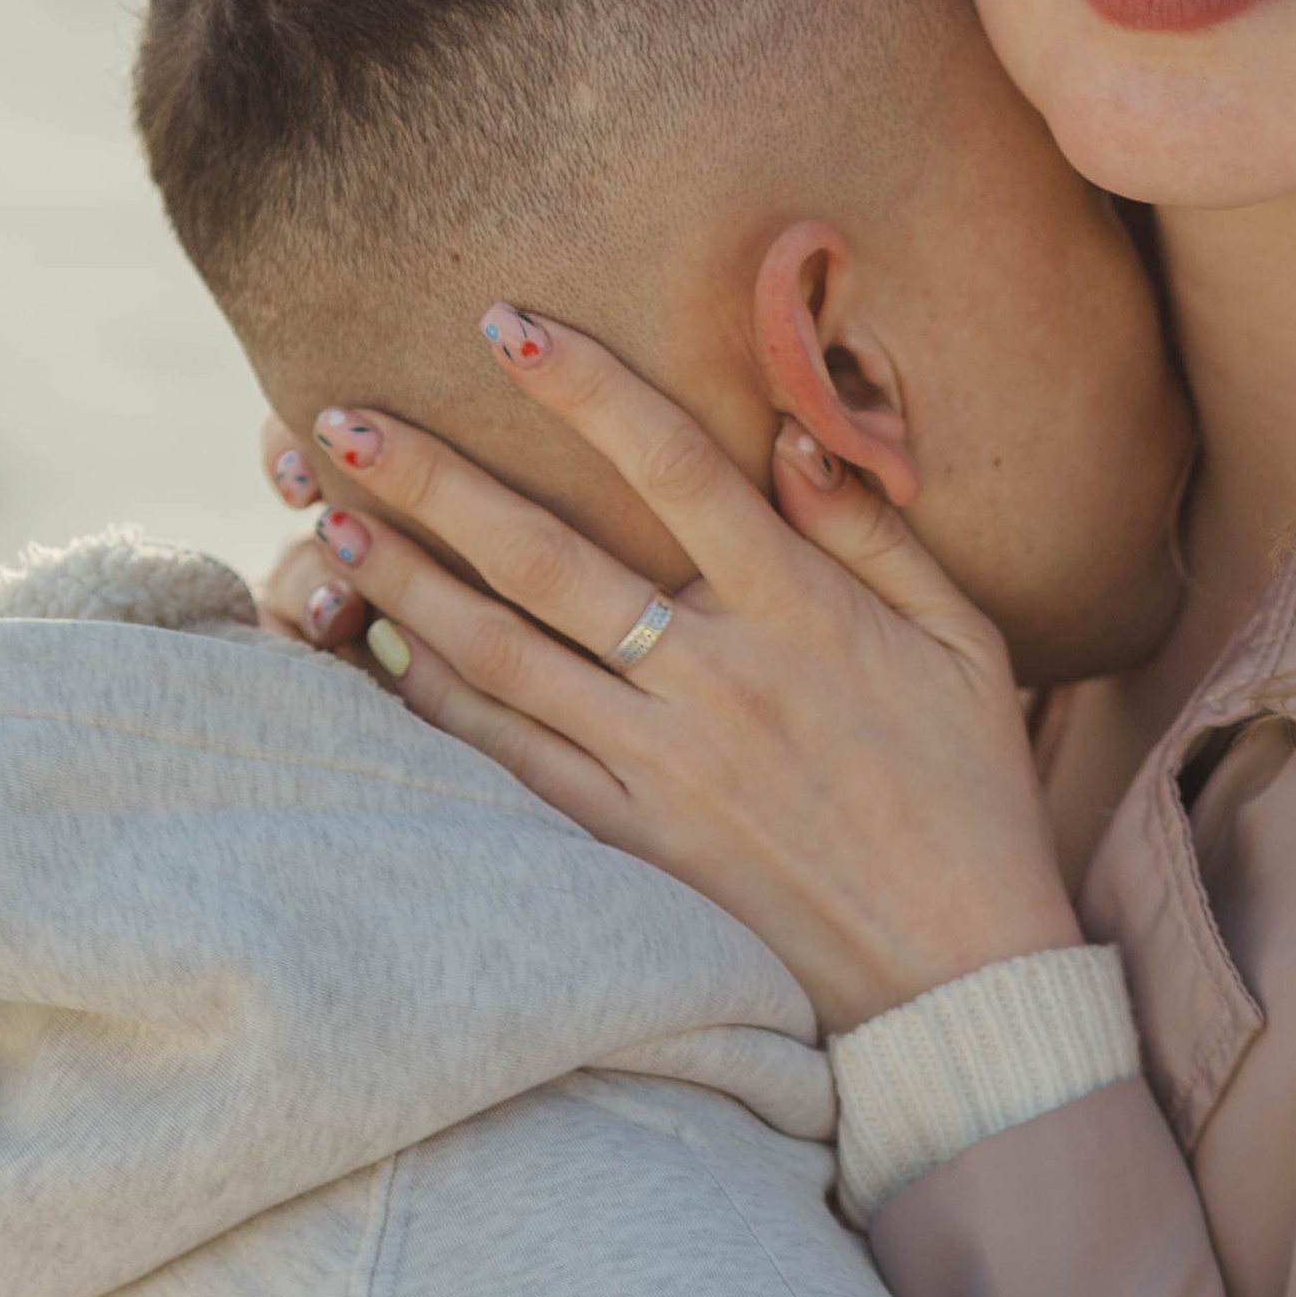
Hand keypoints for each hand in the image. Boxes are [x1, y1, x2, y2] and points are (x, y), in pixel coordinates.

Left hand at [251, 319, 1082, 1030]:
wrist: (954, 971)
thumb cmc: (969, 792)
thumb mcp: (963, 642)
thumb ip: (875, 534)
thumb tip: (794, 432)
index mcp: (803, 612)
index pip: (676, 468)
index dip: (587, 388)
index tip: (505, 325)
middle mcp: (719, 679)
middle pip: (547, 556)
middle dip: (434, 480)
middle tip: (338, 417)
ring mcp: (663, 766)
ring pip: (502, 655)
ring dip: (404, 581)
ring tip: (326, 519)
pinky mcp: (631, 842)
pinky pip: (509, 757)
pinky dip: (436, 699)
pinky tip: (377, 648)